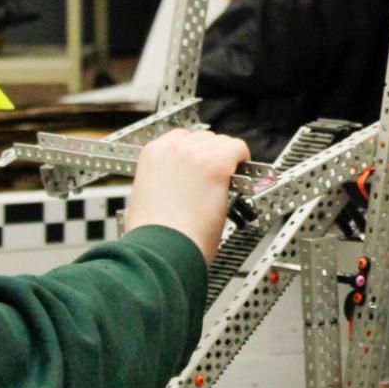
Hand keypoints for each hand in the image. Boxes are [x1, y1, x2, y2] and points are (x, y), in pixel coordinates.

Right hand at [124, 128, 249, 262]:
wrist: (161, 249)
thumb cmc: (153, 234)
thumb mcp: (146, 196)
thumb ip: (161, 180)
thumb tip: (176, 181)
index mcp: (152, 154)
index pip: (181, 138)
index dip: (196, 154)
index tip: (202, 164)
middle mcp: (172, 148)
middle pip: (203, 138)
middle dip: (211, 156)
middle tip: (217, 176)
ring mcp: (194, 154)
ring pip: (222, 142)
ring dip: (227, 158)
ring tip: (229, 178)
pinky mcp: (216, 164)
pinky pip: (238, 149)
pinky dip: (243, 159)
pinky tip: (242, 174)